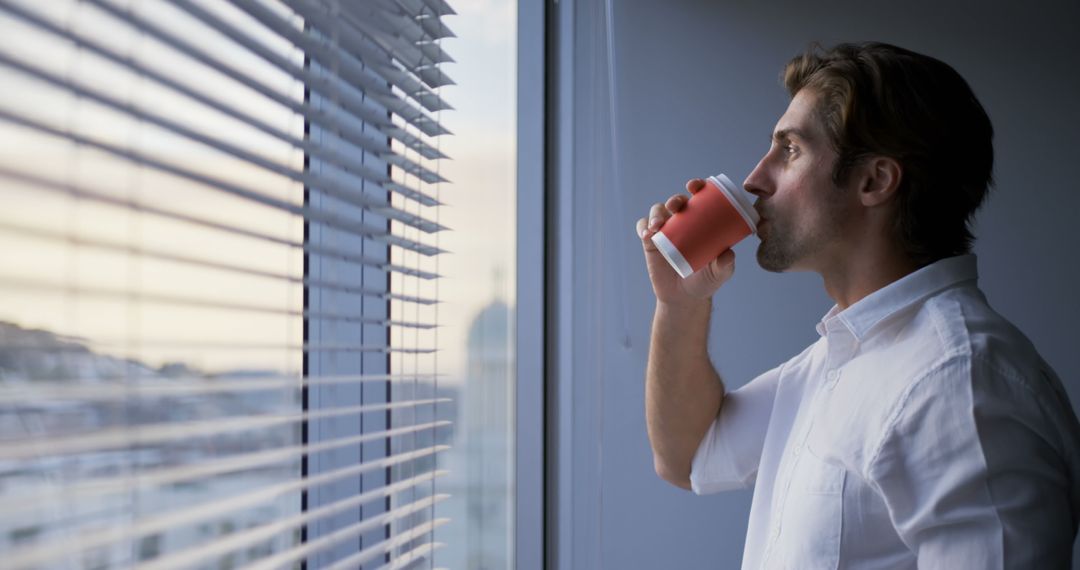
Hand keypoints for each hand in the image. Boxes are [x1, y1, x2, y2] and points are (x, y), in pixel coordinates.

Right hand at [636, 179, 736, 305]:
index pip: (698, 197)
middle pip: (676, 202)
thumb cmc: (705, 280)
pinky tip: (646, 234)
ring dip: (656, 214)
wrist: (685, 298)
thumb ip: (725, 265)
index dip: (697, 186)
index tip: (695, 185)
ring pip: (657, 212)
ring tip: (658, 226)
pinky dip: (643, 227)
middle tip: (676, 205)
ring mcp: (665, 231)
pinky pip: (643, 227)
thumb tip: (728, 254)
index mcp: (701, 221)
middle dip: (675, 199)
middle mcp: (682, 222)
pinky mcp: (650, 242)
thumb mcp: (719, 274)